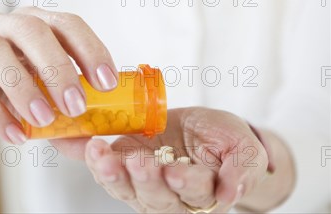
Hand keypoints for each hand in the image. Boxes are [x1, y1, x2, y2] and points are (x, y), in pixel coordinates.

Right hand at [0, 7, 117, 144]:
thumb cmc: (1, 90)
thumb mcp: (37, 95)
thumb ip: (62, 112)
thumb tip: (93, 136)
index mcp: (31, 22)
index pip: (66, 23)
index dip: (89, 48)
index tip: (107, 82)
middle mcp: (0, 23)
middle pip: (31, 29)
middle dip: (58, 67)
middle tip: (76, 105)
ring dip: (24, 88)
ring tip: (44, 121)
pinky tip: (14, 134)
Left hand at [81, 107, 268, 212]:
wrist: (204, 133)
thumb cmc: (226, 141)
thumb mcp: (245, 148)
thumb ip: (242, 169)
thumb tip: (231, 194)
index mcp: (205, 192)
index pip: (196, 191)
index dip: (185, 183)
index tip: (173, 172)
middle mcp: (173, 197)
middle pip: (157, 196)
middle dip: (145, 180)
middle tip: (137, 161)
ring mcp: (145, 185)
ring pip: (128, 188)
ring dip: (112, 173)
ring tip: (101, 154)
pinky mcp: (125, 168)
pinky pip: (107, 171)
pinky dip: (94, 160)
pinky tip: (86, 146)